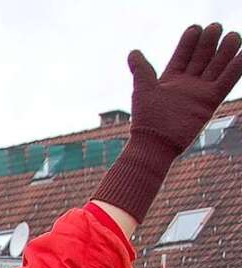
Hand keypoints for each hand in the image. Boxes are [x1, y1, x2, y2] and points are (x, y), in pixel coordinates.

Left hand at [128, 24, 241, 154]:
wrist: (155, 143)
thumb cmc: (146, 118)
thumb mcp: (143, 89)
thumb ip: (141, 69)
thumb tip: (133, 52)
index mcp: (171, 79)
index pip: (183, 55)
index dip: (189, 42)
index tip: (195, 28)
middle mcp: (187, 84)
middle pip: (202, 58)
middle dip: (209, 42)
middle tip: (215, 27)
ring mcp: (200, 92)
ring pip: (217, 67)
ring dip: (225, 51)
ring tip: (232, 36)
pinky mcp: (209, 102)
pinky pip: (226, 82)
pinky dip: (236, 69)